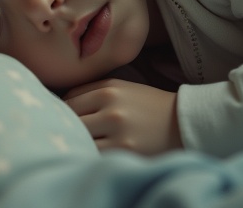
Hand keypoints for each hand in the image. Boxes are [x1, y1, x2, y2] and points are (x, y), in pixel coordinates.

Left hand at [64, 78, 181, 155]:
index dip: (62, 109)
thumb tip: (59, 102)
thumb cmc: (146, 104)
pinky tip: (94, 151)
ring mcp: (118, 133)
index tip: (63, 115)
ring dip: (78, 140)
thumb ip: (90, 92)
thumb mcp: (120, 88)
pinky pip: (95, 154)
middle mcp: (111, 109)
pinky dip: (90, 153)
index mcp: (108, 90)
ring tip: (79, 141)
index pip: (68, 99)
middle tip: (67, 130)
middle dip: (68, 125)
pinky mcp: (125, 152)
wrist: (183, 122)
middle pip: (71, 119)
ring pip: (81, 138)